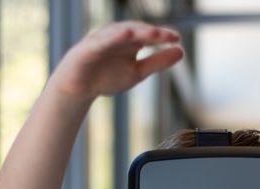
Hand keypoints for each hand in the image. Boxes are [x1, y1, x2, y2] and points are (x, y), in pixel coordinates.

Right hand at [49, 21, 182, 100]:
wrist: (78, 88)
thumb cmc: (106, 77)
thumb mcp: (137, 72)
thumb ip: (158, 62)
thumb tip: (181, 51)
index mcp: (131, 41)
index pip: (149, 35)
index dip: (163, 36)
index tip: (176, 39)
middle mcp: (117, 36)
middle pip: (137, 30)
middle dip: (151, 32)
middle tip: (167, 36)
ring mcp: (102, 40)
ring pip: (119, 32)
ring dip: (134, 31)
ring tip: (150, 33)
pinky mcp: (87, 48)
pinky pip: (100, 41)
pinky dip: (112, 38)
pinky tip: (124, 35)